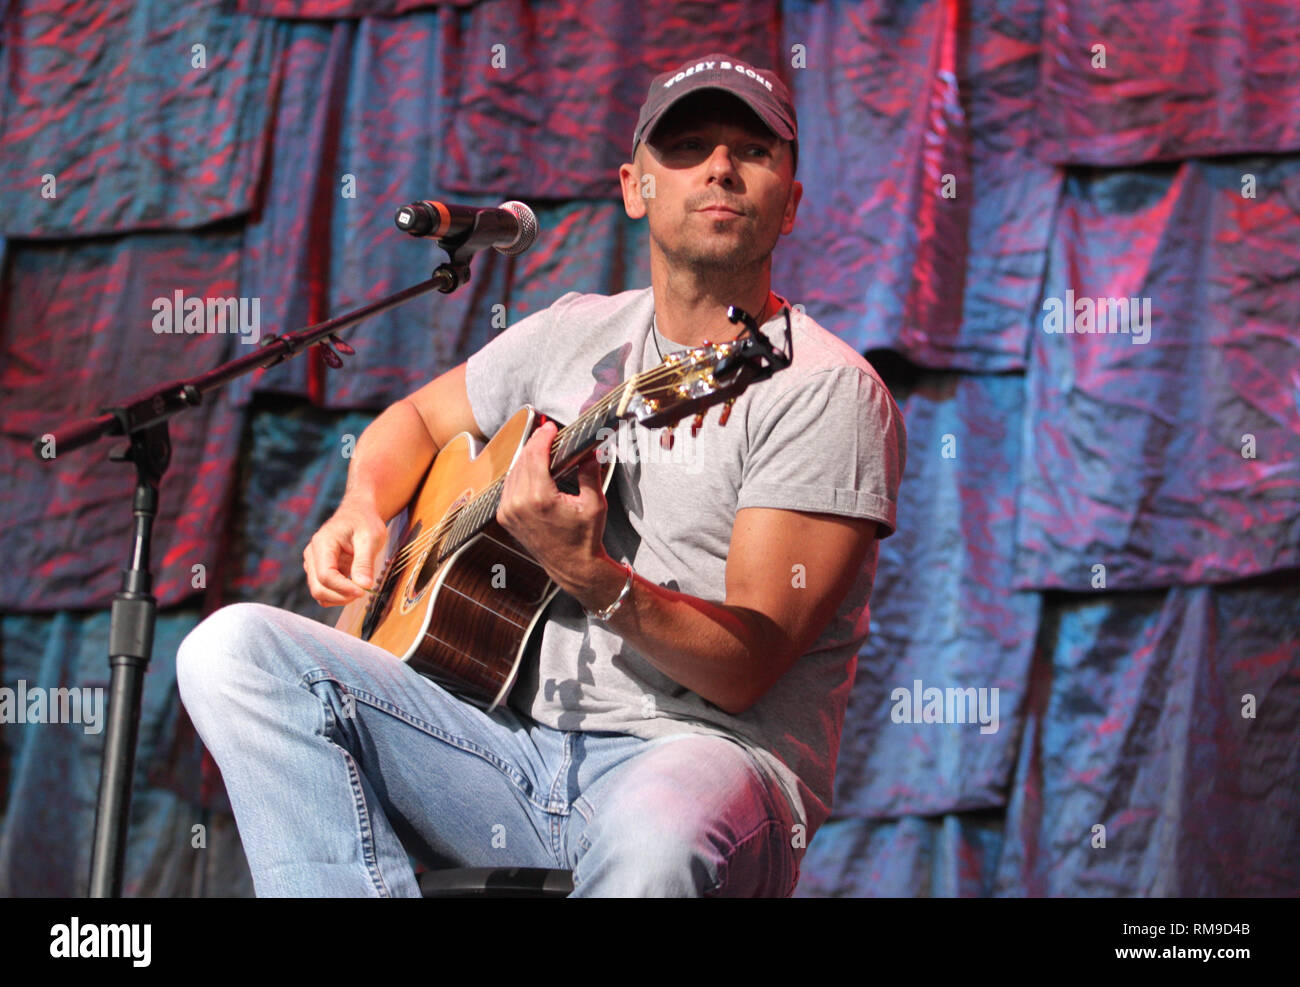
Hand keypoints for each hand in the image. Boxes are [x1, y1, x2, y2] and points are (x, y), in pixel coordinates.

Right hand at [303, 499, 388, 605]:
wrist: (358, 513)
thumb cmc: (364, 522)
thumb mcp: (371, 538)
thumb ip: (365, 562)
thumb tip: (364, 586)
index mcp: (322, 543)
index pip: (326, 576)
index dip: (344, 588)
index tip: (364, 591)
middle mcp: (312, 554)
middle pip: (318, 588)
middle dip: (341, 596)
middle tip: (364, 592)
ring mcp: (313, 563)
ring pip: (319, 592)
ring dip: (339, 598)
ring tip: (360, 589)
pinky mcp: (318, 570)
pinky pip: (324, 590)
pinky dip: (338, 595)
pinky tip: (353, 587)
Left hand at [496, 420, 609, 593]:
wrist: (571, 566)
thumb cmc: (584, 538)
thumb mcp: (594, 504)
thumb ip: (590, 473)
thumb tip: (590, 451)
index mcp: (540, 499)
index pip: (535, 456)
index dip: (542, 437)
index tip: (550, 427)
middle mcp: (519, 504)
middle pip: (523, 460)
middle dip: (535, 443)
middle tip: (547, 433)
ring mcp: (509, 512)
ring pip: (513, 471)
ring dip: (526, 457)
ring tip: (541, 448)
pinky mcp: (506, 517)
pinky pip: (509, 486)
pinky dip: (519, 473)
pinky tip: (531, 467)